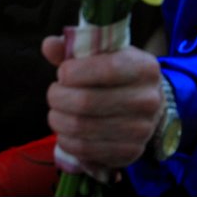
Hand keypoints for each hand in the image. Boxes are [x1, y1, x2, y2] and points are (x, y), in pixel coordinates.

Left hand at [42, 36, 163, 170]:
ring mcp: (141, 129)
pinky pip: (84, 149)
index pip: (107, 69)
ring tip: (57, 111)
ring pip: (81, 127)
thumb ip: (77, 47)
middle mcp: (148, 100)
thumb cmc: (119, 75)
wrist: (146, 104)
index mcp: (145, 68)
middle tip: (54, 93)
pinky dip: (67, 140)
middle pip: (86, 102)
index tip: (62, 72)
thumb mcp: (104, 55)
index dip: (75, 71)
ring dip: (58, 119)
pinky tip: (67, 130)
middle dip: (58, 97)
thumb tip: (49, 45)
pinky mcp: (130, 152)